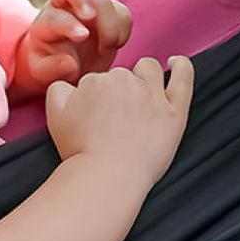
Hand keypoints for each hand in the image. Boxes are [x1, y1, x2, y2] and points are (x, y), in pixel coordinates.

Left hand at [12, 0, 132, 95]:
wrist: (67, 63)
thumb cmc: (51, 66)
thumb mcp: (43, 72)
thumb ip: (51, 69)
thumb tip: (70, 62)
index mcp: (46, 20)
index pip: (53, 12)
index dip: (69, 21)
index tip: (82, 36)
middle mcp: (65, 5)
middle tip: (91, 17)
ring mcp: (89, 6)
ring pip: (105, 2)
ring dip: (111, 26)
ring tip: (105, 49)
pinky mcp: (110, 13)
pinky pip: (123, 14)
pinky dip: (123, 31)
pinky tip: (113, 46)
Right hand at [46, 54, 193, 186]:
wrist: (106, 177)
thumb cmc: (81, 151)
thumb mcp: (55, 115)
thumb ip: (59, 89)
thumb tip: (71, 83)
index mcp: (97, 81)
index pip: (99, 79)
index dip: (98, 98)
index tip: (98, 117)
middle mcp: (126, 82)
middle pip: (123, 74)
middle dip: (119, 90)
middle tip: (115, 121)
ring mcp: (153, 95)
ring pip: (148, 68)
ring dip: (144, 76)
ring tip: (141, 99)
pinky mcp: (174, 111)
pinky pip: (184, 77)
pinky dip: (182, 66)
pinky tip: (177, 63)